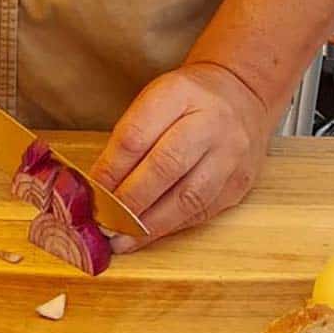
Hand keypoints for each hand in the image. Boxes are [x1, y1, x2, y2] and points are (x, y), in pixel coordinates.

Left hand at [90, 62, 275, 252]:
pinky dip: (170, 226)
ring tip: (121, 239)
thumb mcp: (153, 101)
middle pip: (164, 168)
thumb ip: (127, 140)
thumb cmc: (187, 101)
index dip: (110, 171)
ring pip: (187, 198)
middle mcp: (212, 122)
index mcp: (180, 94)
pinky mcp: (240, 182)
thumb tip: (99, 188)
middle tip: (102, 224)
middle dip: (128, 202)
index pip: (136, 137)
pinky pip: (202, 212)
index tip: (91, 195)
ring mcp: (232, 154)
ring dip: (149, 225)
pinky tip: (147, 235)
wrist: (242, 93)